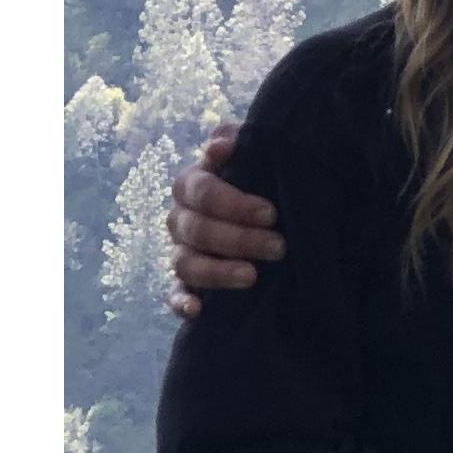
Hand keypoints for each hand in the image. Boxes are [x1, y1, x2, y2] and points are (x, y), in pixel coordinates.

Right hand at [167, 134, 281, 316]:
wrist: (272, 212)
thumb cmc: (263, 178)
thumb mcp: (258, 156)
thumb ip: (242, 143)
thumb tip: (221, 144)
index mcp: (193, 184)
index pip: (200, 190)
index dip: (233, 203)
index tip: (270, 213)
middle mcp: (181, 218)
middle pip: (196, 229)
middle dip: (238, 239)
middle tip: (278, 247)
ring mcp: (181, 250)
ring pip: (184, 263)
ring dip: (217, 271)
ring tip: (252, 276)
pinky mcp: (186, 282)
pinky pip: (173, 294)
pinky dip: (181, 302)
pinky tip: (197, 310)